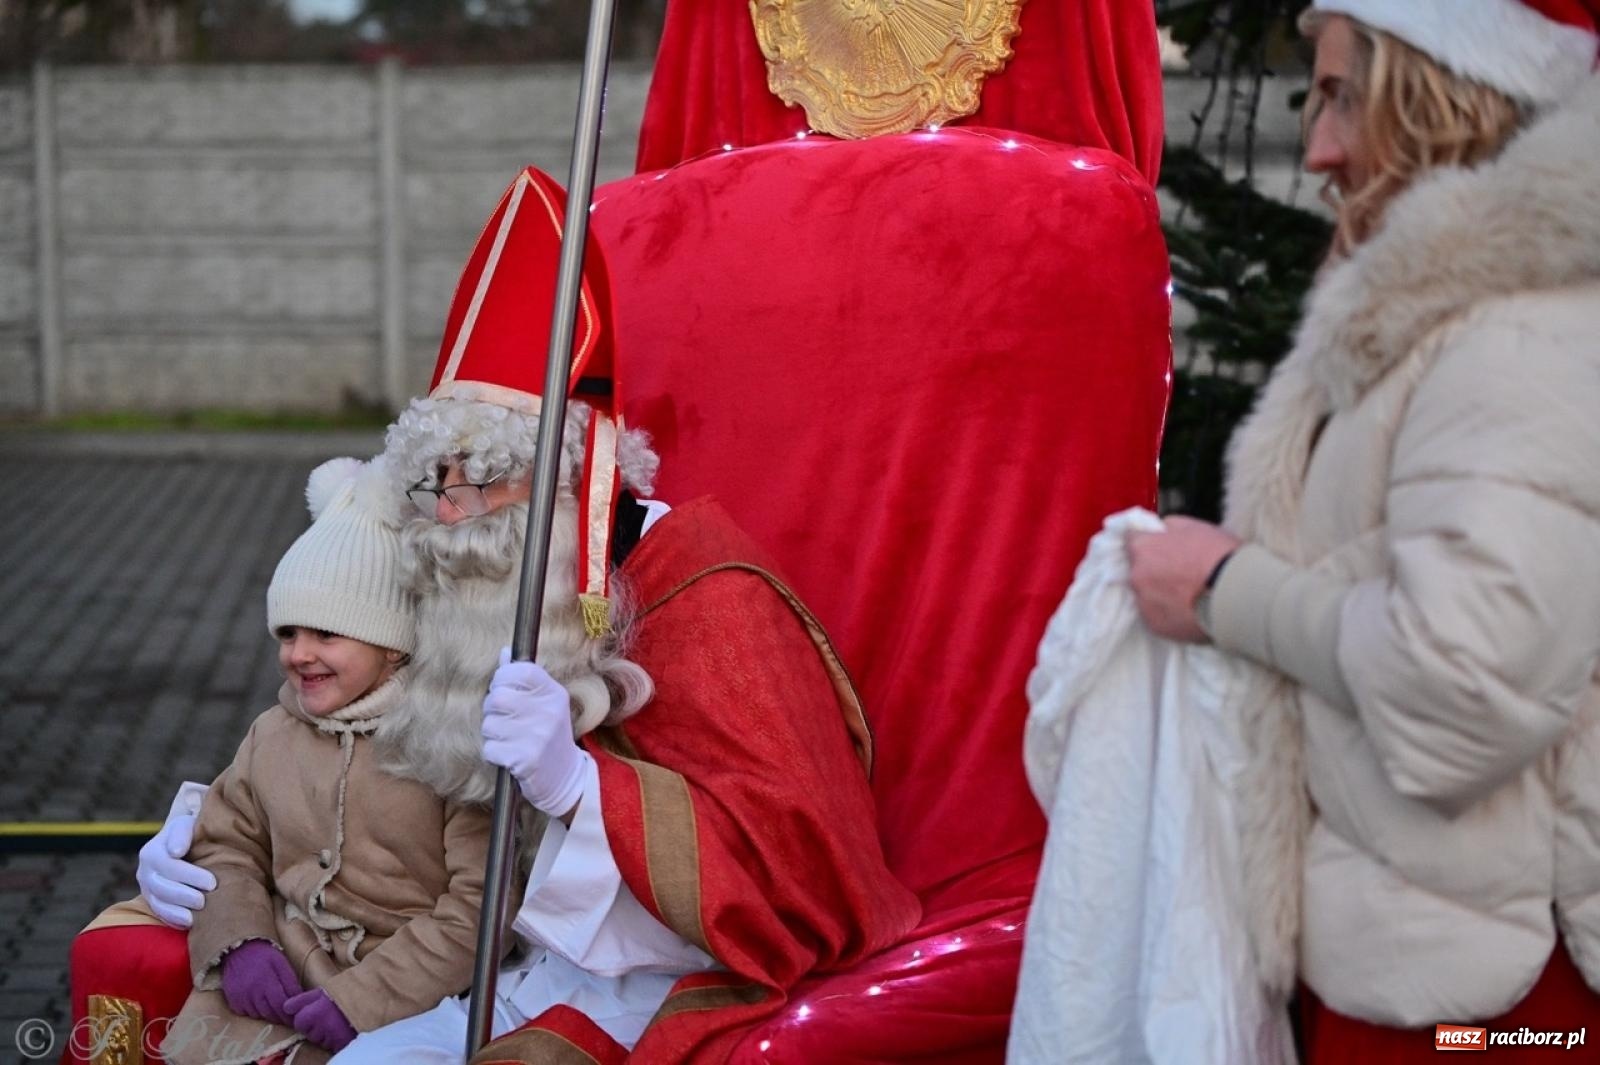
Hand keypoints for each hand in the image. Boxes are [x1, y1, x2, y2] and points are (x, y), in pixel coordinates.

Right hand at [137, 805, 217, 929]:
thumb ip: (182, 832)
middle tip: (205, 901)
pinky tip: (188, 925)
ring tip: (195, 918)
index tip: (212, 882)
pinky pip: (159, 914)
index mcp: (152, 851)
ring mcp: (147, 888)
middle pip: (162, 887)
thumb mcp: (187, 823)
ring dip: (176, 913)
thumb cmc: (190, 831)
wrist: (183, 840)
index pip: (169, 866)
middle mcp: (145, 871)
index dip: (191, 876)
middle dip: (184, 896)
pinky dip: (172, 920)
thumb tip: (176, 851)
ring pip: (158, 903)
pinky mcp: (153, 901)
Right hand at [220, 939, 302, 1026]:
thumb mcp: (281, 963)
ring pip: (258, 1015)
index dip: (289, 1014)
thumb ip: (290, 982)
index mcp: (266, 981)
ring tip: (276, 1012)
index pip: (280, 1005)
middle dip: (280, 1017)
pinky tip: (260, 1006)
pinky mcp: (233, 1002)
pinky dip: (255, 1013)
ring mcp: (240, 998)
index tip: (295, 1018)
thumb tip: (299, 999)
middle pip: (269, 1013)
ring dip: (268, 1015)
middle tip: (288, 1019)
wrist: (238, 950)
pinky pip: (246, 1014)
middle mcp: (251, 992)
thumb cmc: (264, 956)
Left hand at [285, 988, 357, 1051]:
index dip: (305, 1018)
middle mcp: (322, 1027)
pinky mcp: (342, 1043)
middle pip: (309, 1033)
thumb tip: (285, 1008)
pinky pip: (332, 1045)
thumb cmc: (342, 993)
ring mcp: (332, 1037)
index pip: (299, 1022)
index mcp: (314, 1012)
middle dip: (315, 1028)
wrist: (367, 998)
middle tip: (327, 1017)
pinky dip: (335, 1040)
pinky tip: (341, 1030)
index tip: (315, 1012)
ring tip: (336, 1022)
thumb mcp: (320, 992)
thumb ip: (301, 1000)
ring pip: (320, 1041)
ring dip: (325, 1035)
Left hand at [481, 647, 590, 815]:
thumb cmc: (548, 735)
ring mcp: (538, 736)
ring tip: (509, 739)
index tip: (501, 687)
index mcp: (554, 694)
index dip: (502, 677)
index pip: (521, 671)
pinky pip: (490, 748)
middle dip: (492, 709)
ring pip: (489, 724)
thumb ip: (524, 680)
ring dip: (492, 734)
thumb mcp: (545, 704)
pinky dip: (494, 754)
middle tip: (502, 719)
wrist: (564, 778)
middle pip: (497, 697)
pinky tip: (509, 756)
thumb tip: (505, 652)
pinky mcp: (526, 759)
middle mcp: (549, 712)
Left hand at [1127, 516, 1241, 642]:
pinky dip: (1167, 613)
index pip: (1131, 539)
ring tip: (1185, 595)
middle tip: (1179, 573)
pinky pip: (1156, 616)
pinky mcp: (1154, 626)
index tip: (1157, 547)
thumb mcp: (1195, 526)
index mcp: (1143, 548)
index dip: (1146, 542)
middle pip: (1137, 569)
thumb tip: (1161, 529)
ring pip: (1145, 594)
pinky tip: (1187, 611)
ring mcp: (1144, 603)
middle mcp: (1136, 576)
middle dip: (1152, 569)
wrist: (1237, 593)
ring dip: (1158, 593)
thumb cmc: (1219, 554)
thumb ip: (1170, 526)